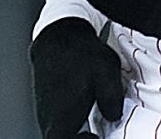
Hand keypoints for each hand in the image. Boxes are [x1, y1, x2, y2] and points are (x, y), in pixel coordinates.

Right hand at [29, 17, 123, 138]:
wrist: (59, 33)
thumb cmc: (80, 52)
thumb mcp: (106, 74)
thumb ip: (112, 100)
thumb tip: (114, 116)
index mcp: (60, 118)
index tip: (96, 138)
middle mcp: (49, 118)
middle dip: (80, 138)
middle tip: (98, 133)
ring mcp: (46, 112)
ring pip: (60, 132)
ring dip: (76, 132)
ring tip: (96, 124)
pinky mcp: (48, 104)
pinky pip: (59, 122)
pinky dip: (73, 123)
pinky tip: (87, 110)